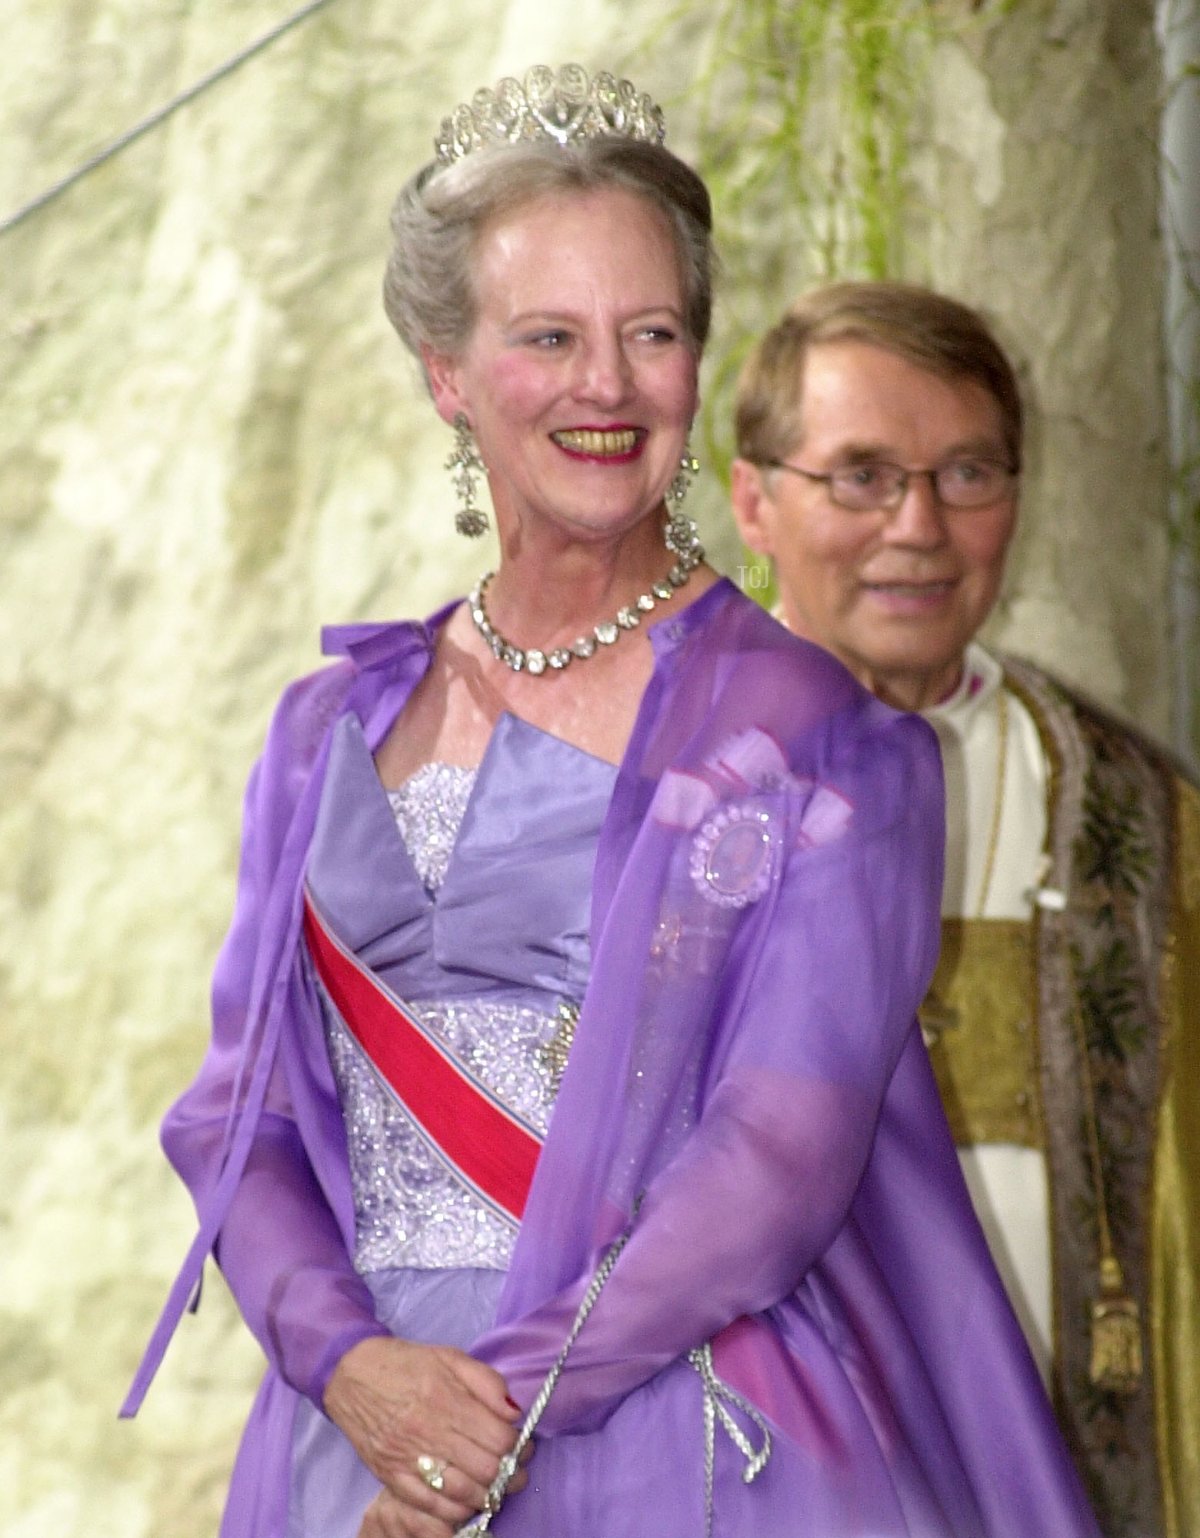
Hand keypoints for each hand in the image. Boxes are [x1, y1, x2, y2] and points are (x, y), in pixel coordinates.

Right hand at [324, 1336, 527, 1534]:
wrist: (352, 1375)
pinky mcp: (391, 1477)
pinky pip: (430, 1506)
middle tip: (517, 1472)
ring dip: (488, 1497)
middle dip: (511, 1475)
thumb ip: (487, 1382)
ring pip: (462, 1493)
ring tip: (497, 1490)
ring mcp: (408, 1458)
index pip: (499, 1439)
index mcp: (447, 1399)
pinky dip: (454, 1511)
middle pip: (486, 1470)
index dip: (519, 1447)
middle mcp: (429, 1432)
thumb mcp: (451, 1357)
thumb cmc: (407, 1364)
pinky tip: (467, 1502)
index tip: (524, 1446)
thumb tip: (515, 1413)